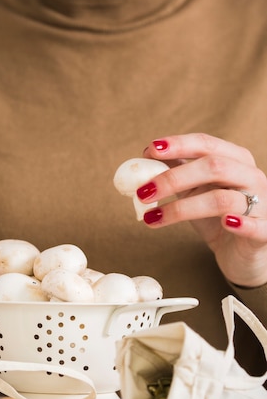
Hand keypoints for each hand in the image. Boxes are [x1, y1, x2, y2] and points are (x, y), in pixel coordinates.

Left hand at [137, 133, 266, 287]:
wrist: (243, 254)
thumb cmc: (218, 217)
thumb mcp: (196, 190)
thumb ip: (177, 170)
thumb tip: (148, 155)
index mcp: (235, 159)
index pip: (206, 144)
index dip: (178, 145)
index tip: (150, 149)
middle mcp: (251, 176)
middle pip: (213, 167)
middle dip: (173, 178)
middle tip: (143, 192)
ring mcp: (262, 204)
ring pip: (222, 199)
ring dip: (181, 208)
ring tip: (152, 217)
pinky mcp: (265, 233)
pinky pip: (255, 226)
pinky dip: (240, 223)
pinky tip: (225, 223)